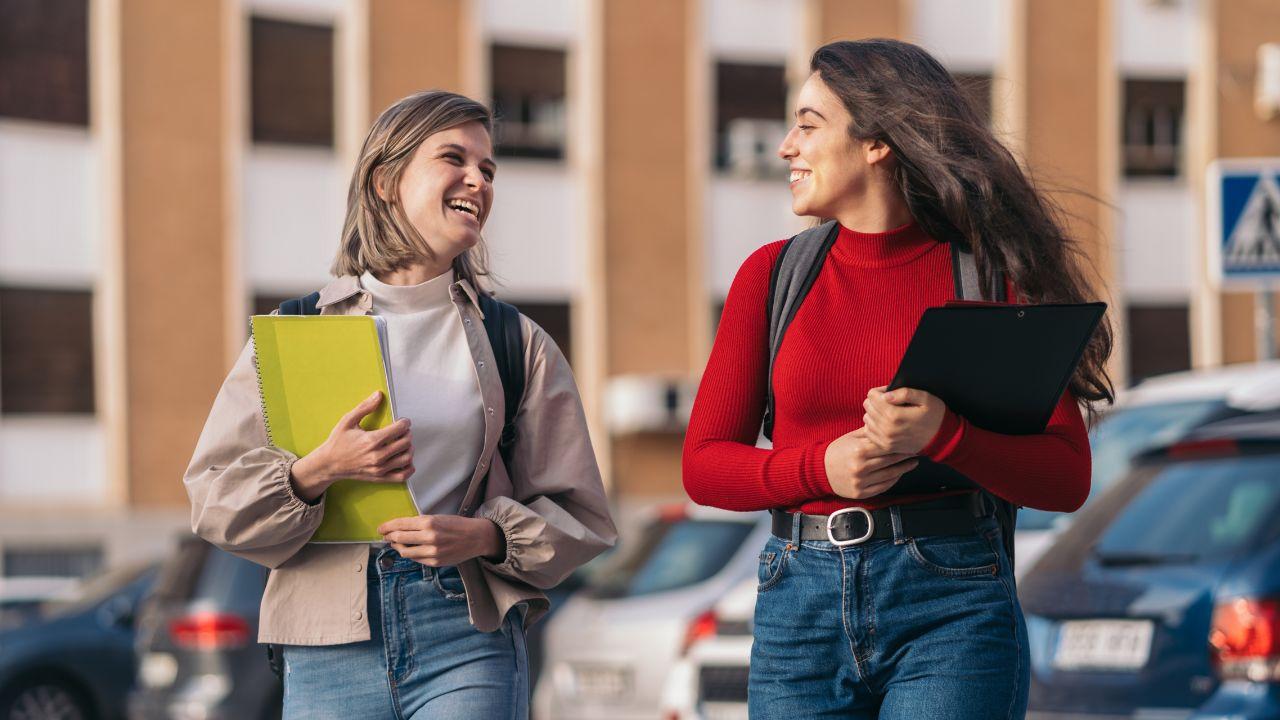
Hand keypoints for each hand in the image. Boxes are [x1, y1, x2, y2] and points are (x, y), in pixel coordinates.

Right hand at [289, 391, 413, 501]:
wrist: (329, 464)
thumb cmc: (338, 442)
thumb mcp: (348, 421)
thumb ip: (365, 407)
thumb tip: (378, 395)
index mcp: (371, 440)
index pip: (399, 429)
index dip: (405, 423)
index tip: (403, 421)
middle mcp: (377, 456)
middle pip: (406, 443)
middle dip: (407, 434)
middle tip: (403, 431)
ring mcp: (379, 469)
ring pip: (407, 458)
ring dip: (409, 449)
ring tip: (403, 443)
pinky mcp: (379, 478)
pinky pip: (402, 476)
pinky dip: (409, 468)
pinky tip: (405, 459)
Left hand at [378, 515, 505, 566]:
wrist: (476, 537)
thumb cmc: (457, 525)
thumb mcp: (438, 517)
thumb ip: (420, 523)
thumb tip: (400, 527)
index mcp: (430, 522)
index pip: (401, 524)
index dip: (388, 526)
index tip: (381, 528)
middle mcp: (430, 537)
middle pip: (399, 538)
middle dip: (389, 536)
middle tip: (385, 535)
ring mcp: (432, 552)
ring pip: (405, 552)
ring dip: (397, 547)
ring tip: (396, 543)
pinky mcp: (435, 562)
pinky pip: (416, 559)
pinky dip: (410, 554)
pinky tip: (409, 550)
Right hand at [824, 427, 918, 499]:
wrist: (819, 470)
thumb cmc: (837, 451)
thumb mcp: (851, 437)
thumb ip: (870, 432)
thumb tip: (888, 424)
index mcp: (859, 450)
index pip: (886, 446)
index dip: (900, 442)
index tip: (911, 439)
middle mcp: (861, 467)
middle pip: (891, 460)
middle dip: (905, 454)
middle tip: (917, 449)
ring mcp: (861, 482)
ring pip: (891, 474)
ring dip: (904, 468)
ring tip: (913, 461)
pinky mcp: (861, 493)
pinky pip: (884, 486)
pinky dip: (894, 479)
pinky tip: (900, 473)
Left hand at [861, 386, 946, 455]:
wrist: (942, 438)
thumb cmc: (935, 415)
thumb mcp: (925, 398)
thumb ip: (905, 393)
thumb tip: (886, 395)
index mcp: (894, 415)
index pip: (871, 395)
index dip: (880, 391)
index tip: (891, 393)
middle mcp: (887, 428)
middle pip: (868, 406)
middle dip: (877, 400)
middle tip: (891, 402)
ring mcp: (885, 439)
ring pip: (866, 418)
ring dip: (875, 413)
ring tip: (889, 413)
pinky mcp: (885, 446)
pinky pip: (869, 432)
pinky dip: (874, 426)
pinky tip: (886, 423)